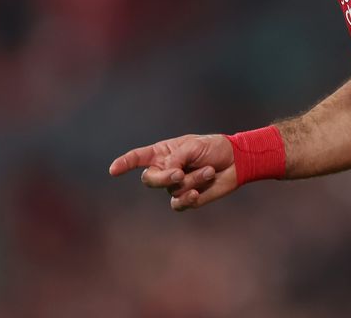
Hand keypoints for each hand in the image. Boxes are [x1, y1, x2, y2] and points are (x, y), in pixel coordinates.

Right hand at [109, 134, 238, 210]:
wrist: (236, 161)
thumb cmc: (214, 148)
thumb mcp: (194, 146)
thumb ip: (177, 158)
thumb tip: (168, 173)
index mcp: (164, 152)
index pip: (138, 158)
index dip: (125, 163)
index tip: (113, 170)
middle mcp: (166, 169)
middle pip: (150, 180)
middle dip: (164, 178)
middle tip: (180, 173)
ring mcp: (176, 185)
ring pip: (172, 190)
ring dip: (192, 181)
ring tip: (208, 171)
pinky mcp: (188, 198)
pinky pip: (179, 204)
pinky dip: (188, 198)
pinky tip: (197, 192)